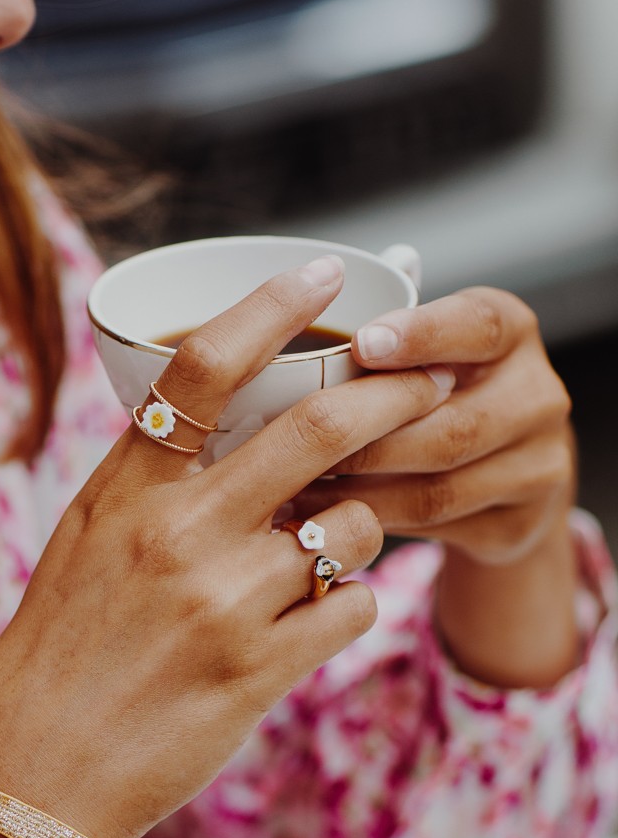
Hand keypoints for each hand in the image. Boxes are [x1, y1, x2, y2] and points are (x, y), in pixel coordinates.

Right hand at [0, 257, 453, 837]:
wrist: (31, 771)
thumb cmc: (57, 655)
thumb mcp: (84, 546)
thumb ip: (154, 485)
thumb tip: (238, 433)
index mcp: (123, 491)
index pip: (203, 365)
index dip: (275, 306)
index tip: (325, 276)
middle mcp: (176, 534)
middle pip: (318, 428)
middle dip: (393, 398)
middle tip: (427, 387)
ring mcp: (221, 603)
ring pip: (354, 528)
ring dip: (365, 530)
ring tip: (335, 550)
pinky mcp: (258, 671)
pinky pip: (353, 610)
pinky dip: (351, 607)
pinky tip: (315, 623)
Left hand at [305, 287, 575, 565]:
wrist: (506, 478)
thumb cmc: (440, 397)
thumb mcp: (426, 350)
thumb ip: (385, 332)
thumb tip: (303, 309)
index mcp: (512, 332)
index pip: (477, 326)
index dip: (420, 336)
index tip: (360, 343)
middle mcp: (538, 395)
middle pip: (451, 428)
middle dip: (368, 440)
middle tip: (301, 445)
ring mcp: (539, 464)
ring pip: (438, 489)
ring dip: (360, 491)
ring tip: (298, 487)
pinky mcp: (518, 524)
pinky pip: (434, 528)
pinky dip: (374, 522)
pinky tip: (327, 516)